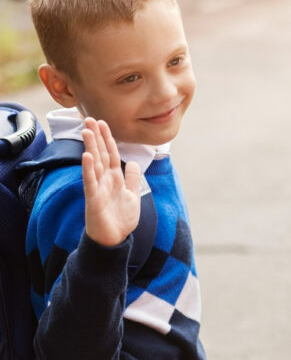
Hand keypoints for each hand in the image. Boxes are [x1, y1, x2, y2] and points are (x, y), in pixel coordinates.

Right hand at [81, 118, 141, 246]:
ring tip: (87, 131)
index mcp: (115, 179)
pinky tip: (87, 157)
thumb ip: (133, 180)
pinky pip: (90, 182)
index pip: (111, 154)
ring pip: (94, 165)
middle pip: (101, 155)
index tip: (103, 123)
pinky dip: (89, 170)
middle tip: (89, 119)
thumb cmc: (121, 219)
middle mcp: (105, 181)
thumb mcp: (133, 196)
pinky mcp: (93, 200)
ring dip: (91, 148)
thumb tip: (134, 164)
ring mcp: (98, 189)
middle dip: (96, 138)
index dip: (108, 139)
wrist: (115, 240)